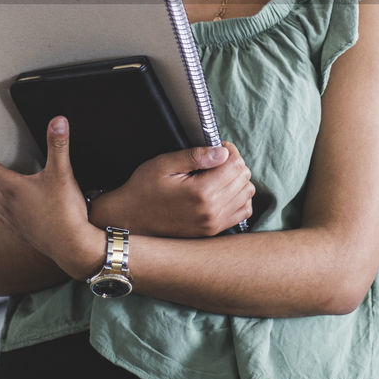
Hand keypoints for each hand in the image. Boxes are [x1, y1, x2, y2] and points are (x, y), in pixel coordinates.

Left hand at [0, 116, 104, 280]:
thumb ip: (58, 145)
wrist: (71, 246)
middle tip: (10, 158)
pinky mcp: (19, 231)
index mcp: (11, 187)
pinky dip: (5, 204)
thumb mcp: (62, 173)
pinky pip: (2, 214)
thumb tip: (57, 121)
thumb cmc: (65, 211)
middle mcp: (5, 203)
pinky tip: (21, 202)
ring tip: (14, 177)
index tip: (3, 147)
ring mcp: (11, 219)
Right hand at [91, 141, 254, 236]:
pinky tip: (221, 191)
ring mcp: (213, 224)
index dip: (228, 150)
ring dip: (237, 180)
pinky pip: (243, 212)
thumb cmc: (144, 188)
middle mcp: (212, 211)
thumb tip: (223, 152)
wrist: (131, 219)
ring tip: (217, 175)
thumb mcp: (164, 164)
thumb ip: (195, 156)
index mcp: (201, 192)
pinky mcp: (212, 232)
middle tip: (214, 159)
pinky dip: (238, 198)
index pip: (236, 164)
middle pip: (244, 178)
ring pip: (247, 194)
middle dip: (233, 164)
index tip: (215, 147)